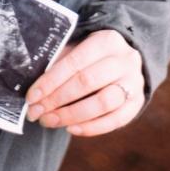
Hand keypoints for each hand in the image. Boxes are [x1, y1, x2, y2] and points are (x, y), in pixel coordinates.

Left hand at [25, 29, 144, 136]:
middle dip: (57, 100)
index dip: (51, 81)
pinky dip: (92, 128)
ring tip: (49, 121)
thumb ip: (59, 63)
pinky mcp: (138, 102)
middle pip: (87, 82)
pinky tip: (71, 129)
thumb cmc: (91, 57)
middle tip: (35, 113)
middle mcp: (125, 60)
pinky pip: (116, 120)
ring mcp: (135, 82)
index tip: (32, 96)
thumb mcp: (76, 49)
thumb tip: (34, 89)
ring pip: (103, 102)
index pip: (74, 62)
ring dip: (72, 115)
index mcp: (107, 41)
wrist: (124, 62)